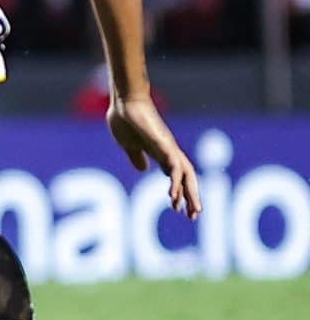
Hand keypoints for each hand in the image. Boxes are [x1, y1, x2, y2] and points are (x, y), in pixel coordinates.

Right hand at [107, 93, 199, 218]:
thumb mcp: (128, 145)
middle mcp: (169, 152)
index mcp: (160, 153)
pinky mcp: (164, 145)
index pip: (176, 176)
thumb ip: (136, 157)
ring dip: (189, 194)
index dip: (180, 193)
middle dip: (191, 197)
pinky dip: (176, 183)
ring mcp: (168, 148)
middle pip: (187, 178)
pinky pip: (174, 167)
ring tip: (191, 211)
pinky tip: (172, 196)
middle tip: (194, 216)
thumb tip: (142, 169)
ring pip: (186, 175)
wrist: (124, 102)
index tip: (179, 210)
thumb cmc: (124, 119)